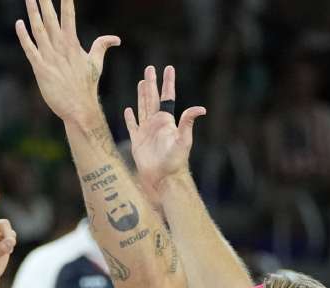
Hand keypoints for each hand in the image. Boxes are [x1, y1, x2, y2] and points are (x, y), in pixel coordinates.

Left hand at [15, 0, 120, 124]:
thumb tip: (115, 39)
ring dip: (32, 12)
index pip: (68, 15)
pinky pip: (30, 49)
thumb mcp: (96, 63)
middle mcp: (60, 47)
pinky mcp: (40, 69)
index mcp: (72, 43)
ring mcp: (49, 57)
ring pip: (38, 29)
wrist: (79, 108)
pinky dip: (24, 36)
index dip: (65, 0)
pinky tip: (19, 23)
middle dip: (45, 1)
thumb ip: (102, 46)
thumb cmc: (87, 85)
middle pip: (51, 17)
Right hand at [123, 65, 206, 192]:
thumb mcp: (183, 140)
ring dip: (141, 95)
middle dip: (151, 83)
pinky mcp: (137, 141)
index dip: (167, 82)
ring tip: (141, 82)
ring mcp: (146, 132)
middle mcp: (157, 123)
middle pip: (153, 98)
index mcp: (167, 120)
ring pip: (143, 108)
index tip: (168, 68)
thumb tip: (201, 108)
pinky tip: (128, 110)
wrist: (162, 178)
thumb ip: (188, 122)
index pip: (167, 97)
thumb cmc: (174, 161)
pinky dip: (130, 118)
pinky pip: (132, 126)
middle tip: (149, 69)